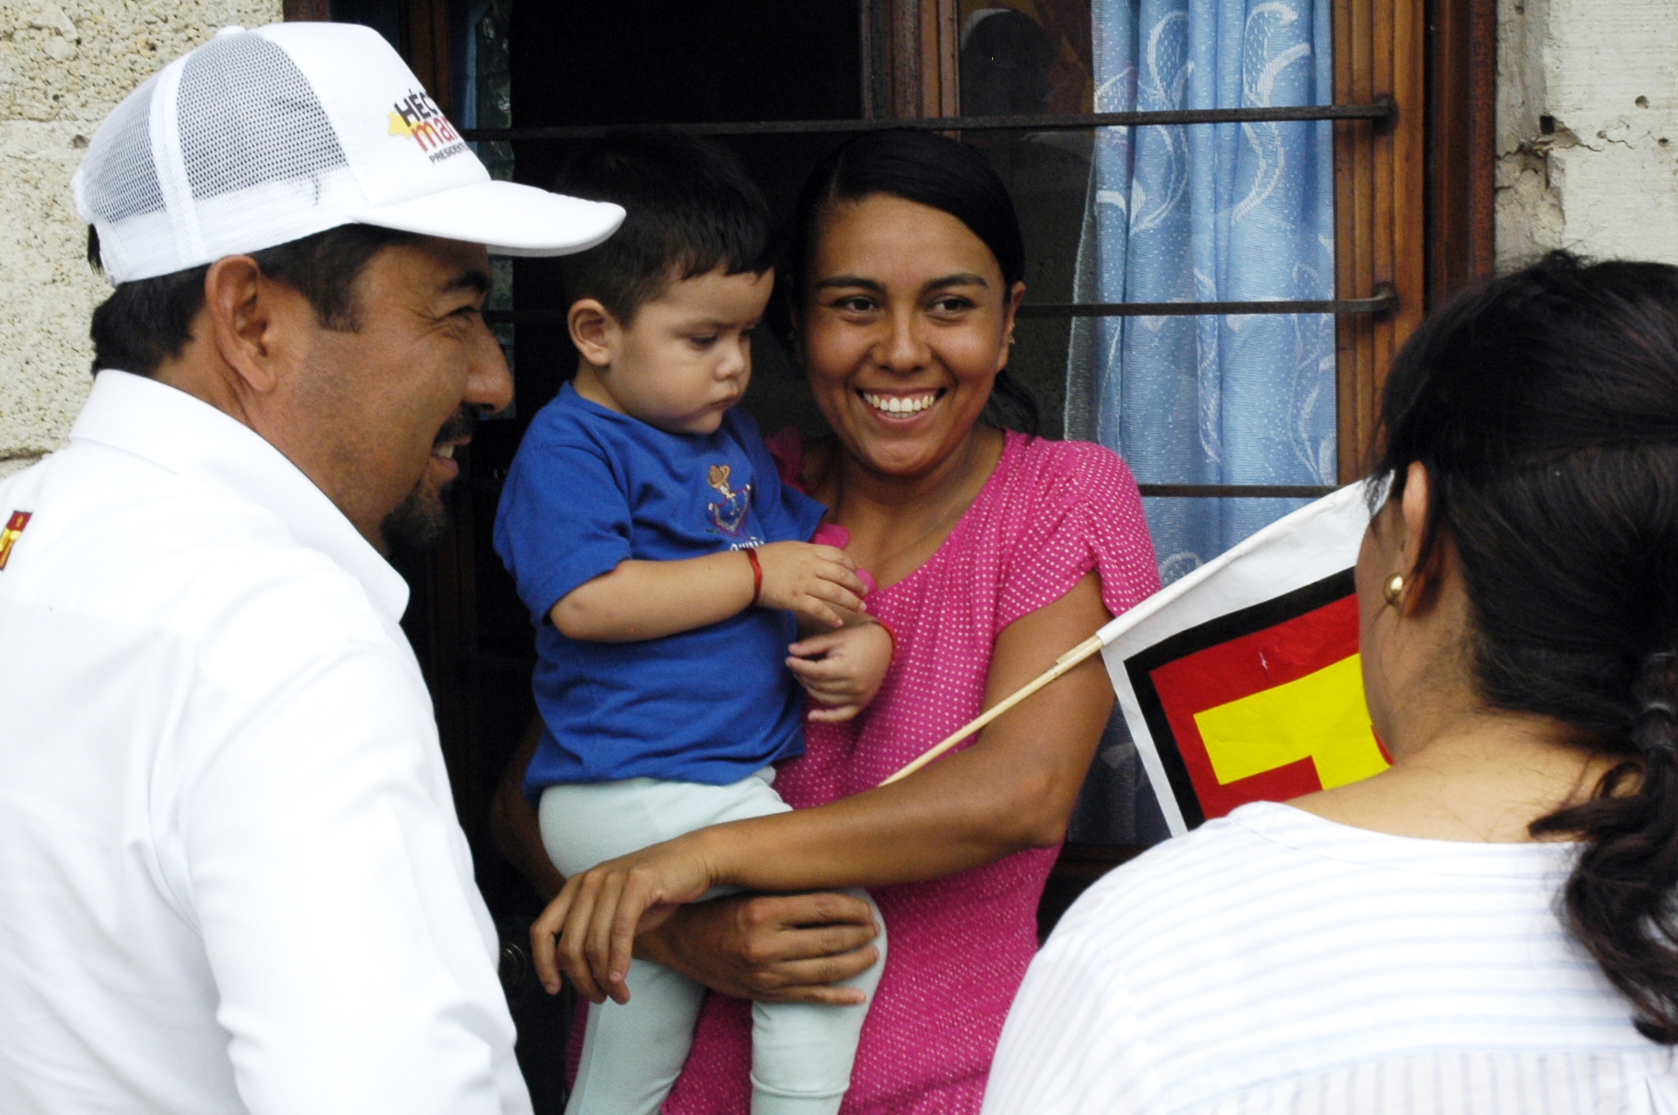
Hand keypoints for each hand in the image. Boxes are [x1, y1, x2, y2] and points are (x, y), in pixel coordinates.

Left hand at [529, 837, 716, 1004]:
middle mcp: (588, 881)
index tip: (555, 989)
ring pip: (595, 943)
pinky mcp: (637, 882)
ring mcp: (612, 879)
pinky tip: (621, 978)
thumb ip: (591, 932)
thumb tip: (570, 969)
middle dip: (582, 980)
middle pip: (569, 944)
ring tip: (618, 995)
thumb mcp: (615, 911)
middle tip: (599, 998)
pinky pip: (620, 931)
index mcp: (576, 887)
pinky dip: (619, 960)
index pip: (542, 930)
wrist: (694, 860)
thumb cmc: (655, 891)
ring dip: (604, 978)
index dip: (543, 964)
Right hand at [638, 892, 881, 1003]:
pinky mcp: (763, 993)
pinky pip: (808, 997)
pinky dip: (837, 998)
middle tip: (876, 928)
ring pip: (824, 970)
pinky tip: (857, 997)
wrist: (678, 939)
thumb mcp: (748, 891)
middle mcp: (766, 944)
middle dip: (860, 935)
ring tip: (872, 954)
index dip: (853, 909)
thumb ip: (785, 891)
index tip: (868, 908)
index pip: (823, 908)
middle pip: (829, 940)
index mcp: (763, 910)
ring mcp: (766, 973)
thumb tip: (833, 889)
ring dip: (855, 963)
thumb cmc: (716, 908)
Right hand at [753, 542, 867, 629]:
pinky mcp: (797, 600)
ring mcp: (805, 583)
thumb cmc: (764, 558)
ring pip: (835, 593)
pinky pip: (819, 609)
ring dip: (851, 601)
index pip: (838, 556)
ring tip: (860, 608)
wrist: (747, 572)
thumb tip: (818, 557)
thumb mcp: (789, 547)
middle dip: (857, 584)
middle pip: (842, 575)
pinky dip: (831, 616)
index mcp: (809, 551)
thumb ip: (806, 552)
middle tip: (865, 592)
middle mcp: (811, 566)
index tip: (857, 572)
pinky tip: (838, 622)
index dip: (851, 565)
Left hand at [788, 623, 892, 721]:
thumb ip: (813, 645)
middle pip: (819, 686)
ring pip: (825, 699)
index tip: (788, 659)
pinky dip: (827, 718)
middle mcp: (854, 686)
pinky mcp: (861, 703)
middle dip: (803, 676)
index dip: (799, 667)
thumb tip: (790, 651)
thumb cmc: (859, 638)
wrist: (884, 645)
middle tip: (795, 665)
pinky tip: (812, 716)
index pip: (816, 672)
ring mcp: (859, 697)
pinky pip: (842, 716)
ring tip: (802, 677)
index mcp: (847, 668)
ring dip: (810, 689)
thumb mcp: (836, 637)